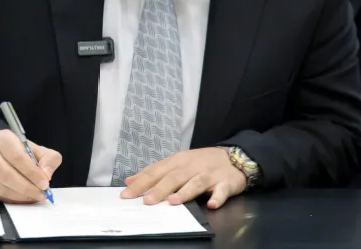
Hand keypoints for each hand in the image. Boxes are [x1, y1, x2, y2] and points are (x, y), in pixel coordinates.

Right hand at [0, 129, 61, 203]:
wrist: (2, 155)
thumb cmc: (21, 152)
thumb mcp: (39, 150)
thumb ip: (49, 159)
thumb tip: (46, 174)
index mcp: (3, 138)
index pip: (17, 157)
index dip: (32, 172)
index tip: (45, 183)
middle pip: (7, 173)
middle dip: (27, 187)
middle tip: (41, 193)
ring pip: (2, 186)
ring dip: (22, 195)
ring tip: (36, 196)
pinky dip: (15, 199)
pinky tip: (26, 198)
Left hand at [120, 148, 246, 208]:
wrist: (233, 157)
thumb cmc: (201, 162)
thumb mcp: (177, 163)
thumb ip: (155, 172)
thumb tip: (131, 181)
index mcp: (178, 161)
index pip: (156, 171)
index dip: (141, 182)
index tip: (126, 194)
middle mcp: (191, 166)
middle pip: (174, 177)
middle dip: (159, 189)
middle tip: (147, 201)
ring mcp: (209, 174)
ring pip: (195, 183)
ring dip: (185, 192)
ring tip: (173, 201)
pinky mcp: (225, 182)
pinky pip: (221, 191)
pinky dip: (217, 197)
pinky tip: (211, 204)